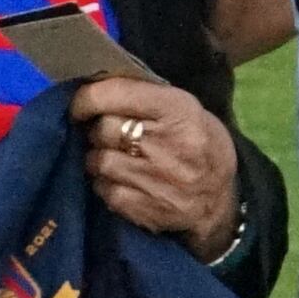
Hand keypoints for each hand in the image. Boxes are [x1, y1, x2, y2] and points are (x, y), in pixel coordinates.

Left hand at [73, 76, 236, 252]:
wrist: (219, 199)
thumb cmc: (198, 144)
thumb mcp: (186, 110)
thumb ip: (145, 97)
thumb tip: (95, 89)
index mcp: (178, 110)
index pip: (116, 94)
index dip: (87, 98)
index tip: (79, 105)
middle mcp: (166, 143)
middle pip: (102, 129)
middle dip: (97, 130)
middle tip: (105, 134)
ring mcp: (155, 178)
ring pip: (98, 161)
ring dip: (98, 158)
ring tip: (113, 157)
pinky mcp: (145, 208)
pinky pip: (104, 189)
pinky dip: (105, 184)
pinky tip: (120, 180)